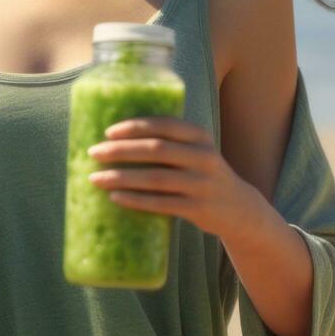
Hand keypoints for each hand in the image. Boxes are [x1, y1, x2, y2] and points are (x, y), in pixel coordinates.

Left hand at [85, 116, 258, 239]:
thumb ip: (170, 143)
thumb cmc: (204, 176)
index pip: (164, 125)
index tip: (108, 131)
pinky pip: (161, 203)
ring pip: (156, 179)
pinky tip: (115, 198)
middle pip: (156, 150)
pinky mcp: (198, 209)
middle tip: (94, 153)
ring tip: (96, 178)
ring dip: (122, 178)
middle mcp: (204, 157)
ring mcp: (202, 184)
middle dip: (121, 150)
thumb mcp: (196, 152)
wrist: (240, 210)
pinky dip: (136, 200)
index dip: (135, 127)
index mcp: (201, 137)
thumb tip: (117, 139)